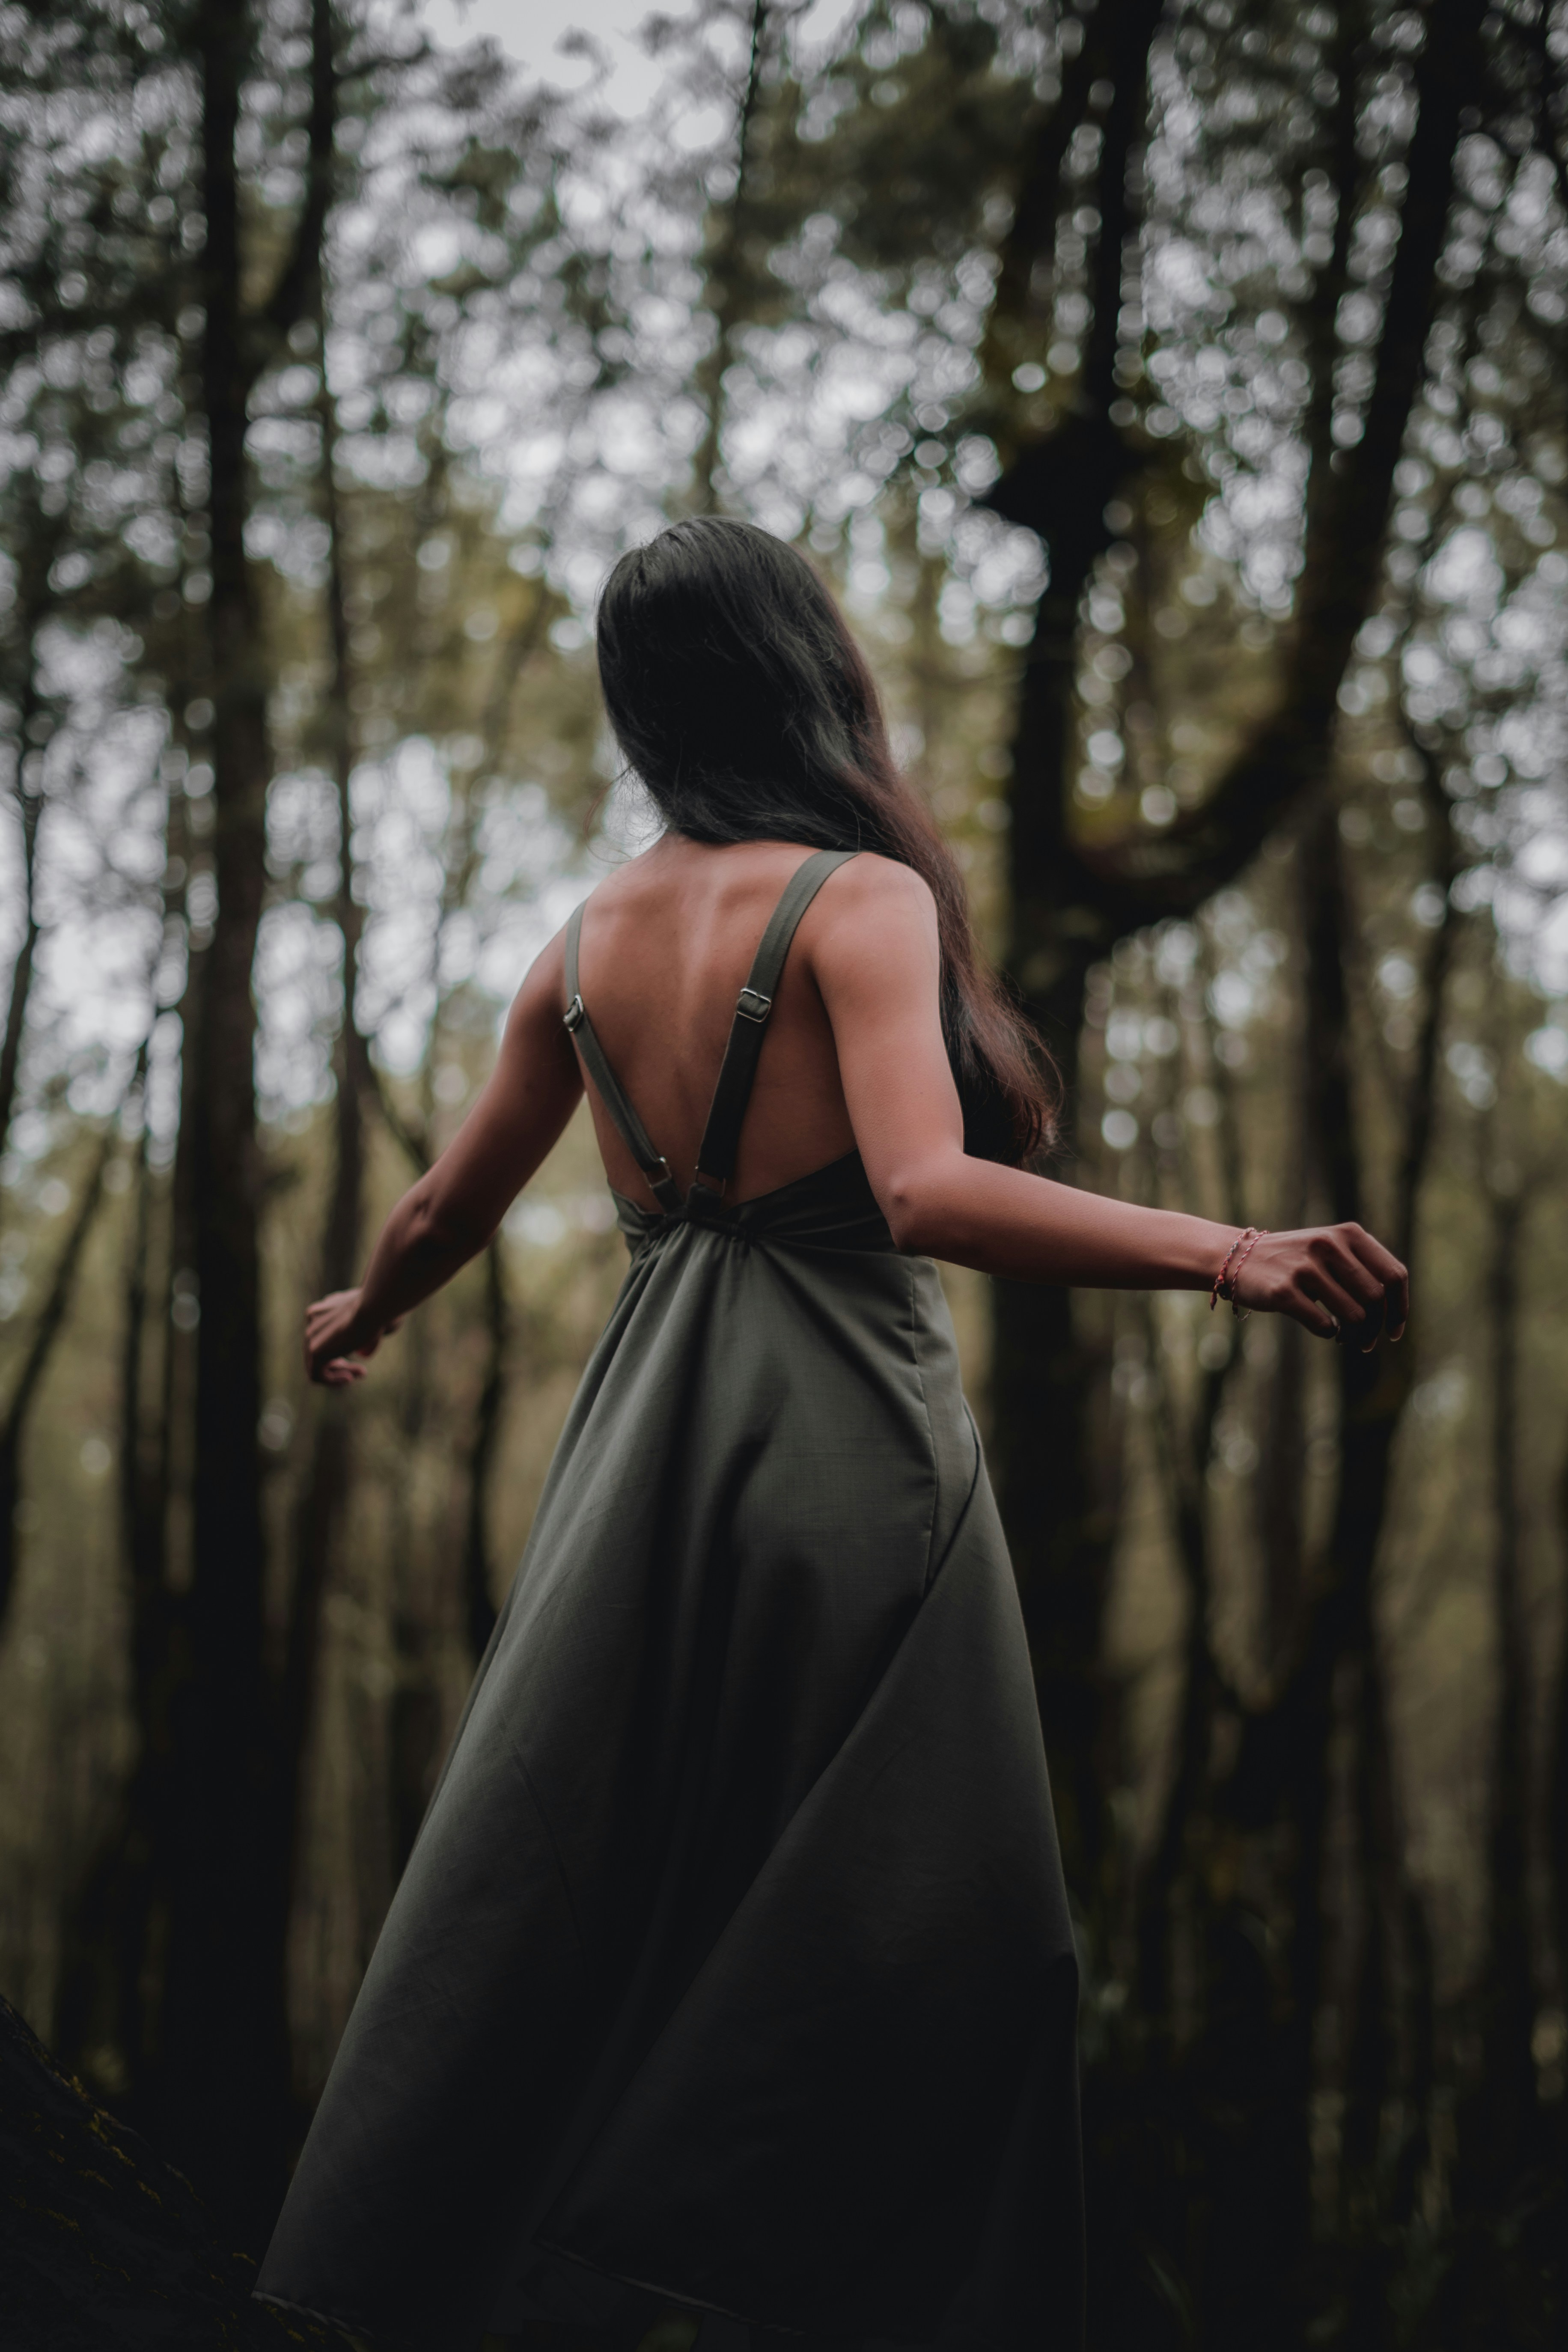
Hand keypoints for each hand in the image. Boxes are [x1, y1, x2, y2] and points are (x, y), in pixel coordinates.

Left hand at [304, 1287, 400, 1387]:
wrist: (374, 1307)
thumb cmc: (382, 1310)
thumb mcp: (376, 1322)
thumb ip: (368, 1335)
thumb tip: (363, 1354)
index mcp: (323, 1309)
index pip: (325, 1336)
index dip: (343, 1350)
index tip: (362, 1354)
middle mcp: (312, 1320)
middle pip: (321, 1351)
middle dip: (342, 1364)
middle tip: (362, 1371)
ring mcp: (311, 1335)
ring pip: (317, 1364)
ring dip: (340, 1374)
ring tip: (361, 1374)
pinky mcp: (315, 1351)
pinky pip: (315, 1375)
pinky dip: (333, 1381)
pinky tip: (350, 1378)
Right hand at [1231, 1224, 1407, 1347]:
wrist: (1239, 1258)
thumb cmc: (1295, 1260)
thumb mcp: (1332, 1249)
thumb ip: (1364, 1269)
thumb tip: (1395, 1313)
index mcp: (1347, 1234)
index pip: (1394, 1275)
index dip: (1400, 1308)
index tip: (1395, 1331)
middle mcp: (1328, 1245)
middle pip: (1375, 1299)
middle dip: (1375, 1328)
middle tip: (1367, 1342)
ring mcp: (1304, 1267)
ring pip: (1353, 1315)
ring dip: (1354, 1336)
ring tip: (1346, 1338)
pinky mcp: (1283, 1291)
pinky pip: (1324, 1325)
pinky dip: (1330, 1334)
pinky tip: (1326, 1330)